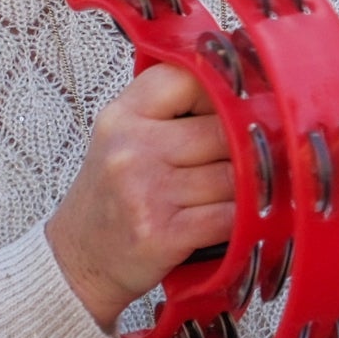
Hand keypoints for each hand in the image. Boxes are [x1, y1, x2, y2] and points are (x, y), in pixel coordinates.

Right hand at [47, 63, 232, 329]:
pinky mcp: (163, 233)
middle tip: (260, 157)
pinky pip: (230, 215)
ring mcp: (146, 191)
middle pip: (223, 129)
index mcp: (123, 116)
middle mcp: (131, 148)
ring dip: (252, 186)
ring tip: (252, 190)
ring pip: (234, 175)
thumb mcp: (123, 139)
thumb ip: (170, 112)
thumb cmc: (111, 197)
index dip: (224, 92)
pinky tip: (246, 218)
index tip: (240, 108)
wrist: (78, 259)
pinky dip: (247, 218)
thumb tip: (245, 97)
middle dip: (248, 146)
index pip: (188, 77)